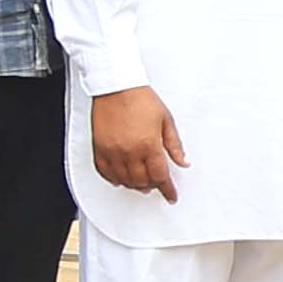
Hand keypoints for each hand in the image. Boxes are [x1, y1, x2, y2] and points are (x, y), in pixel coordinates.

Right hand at [90, 82, 186, 198]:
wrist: (116, 85)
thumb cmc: (140, 98)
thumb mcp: (166, 120)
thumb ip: (174, 144)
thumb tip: (183, 161)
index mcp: (148, 145)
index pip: (160, 176)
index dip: (168, 189)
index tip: (171, 196)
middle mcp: (129, 151)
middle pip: (142, 181)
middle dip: (152, 186)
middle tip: (156, 185)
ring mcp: (113, 151)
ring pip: (124, 180)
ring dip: (134, 185)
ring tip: (140, 183)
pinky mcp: (100, 147)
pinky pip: (105, 172)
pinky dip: (113, 179)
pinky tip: (119, 179)